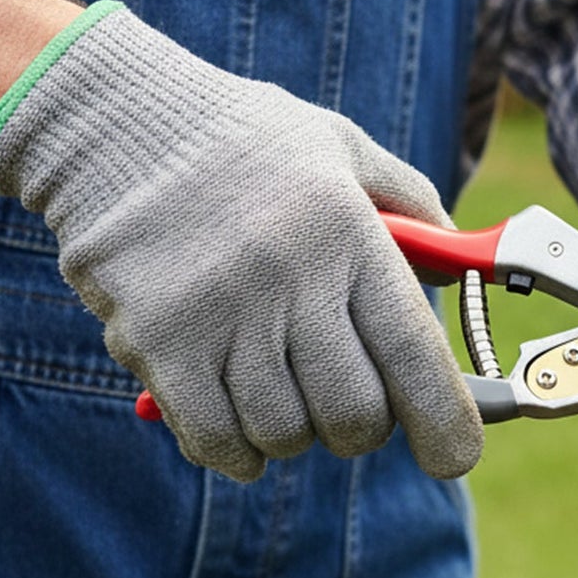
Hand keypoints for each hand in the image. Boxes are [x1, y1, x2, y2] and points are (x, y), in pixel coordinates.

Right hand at [0, 2, 483, 481]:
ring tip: (277, 384)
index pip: (413, 355)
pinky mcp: (156, 344)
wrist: (113, 122)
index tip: (454, 456)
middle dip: (360, 426)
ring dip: (292, 431)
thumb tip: (465, 270)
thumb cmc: (243, 142)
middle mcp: (288, 277)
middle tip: (345, 399)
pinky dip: (236, 450)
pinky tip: (236, 419)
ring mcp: (218, 316)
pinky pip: (215, 441)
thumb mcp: (342, 149)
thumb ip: (411, 207)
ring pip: (284, 435)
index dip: (445, 423)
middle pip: (353, 415)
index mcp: (347, 232)